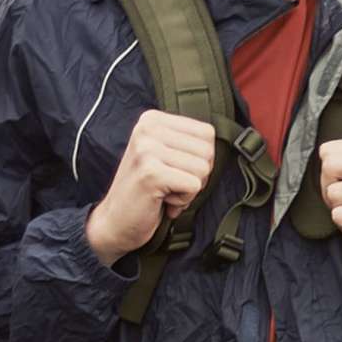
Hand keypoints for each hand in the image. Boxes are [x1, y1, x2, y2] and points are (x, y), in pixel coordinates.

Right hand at [88, 110, 216, 265]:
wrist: (114, 222)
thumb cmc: (145, 191)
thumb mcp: (165, 155)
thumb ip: (188, 143)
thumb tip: (227, 142)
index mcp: (152, 119)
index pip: (207, 132)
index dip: (200, 159)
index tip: (174, 170)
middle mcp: (147, 128)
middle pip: (207, 150)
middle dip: (196, 175)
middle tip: (170, 184)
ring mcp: (147, 149)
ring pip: (203, 168)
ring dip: (189, 189)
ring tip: (164, 192)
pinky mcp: (151, 173)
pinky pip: (193, 186)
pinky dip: (183, 201)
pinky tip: (162, 201)